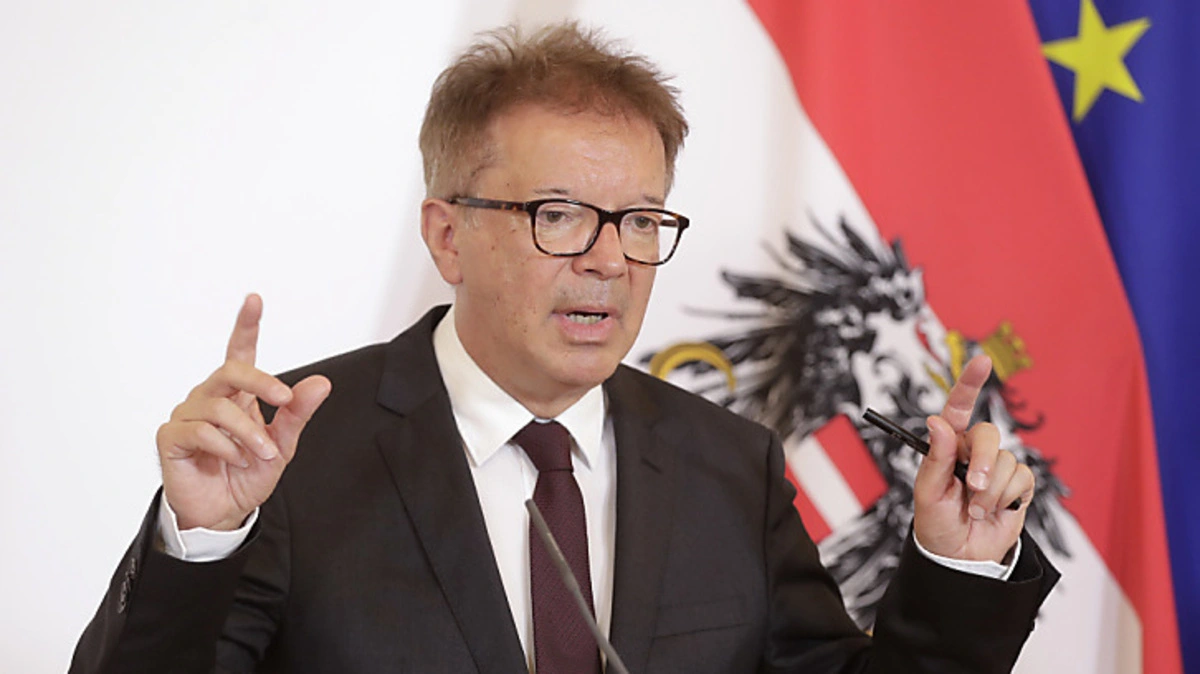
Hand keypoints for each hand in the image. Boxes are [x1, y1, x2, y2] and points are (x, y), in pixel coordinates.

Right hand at [155, 294, 330, 530]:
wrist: (224, 512)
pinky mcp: (171, 437)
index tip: (254, 300)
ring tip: (261, 454)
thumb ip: (297, 413)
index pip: (239, 352)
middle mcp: (210, 397)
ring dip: (249, 434)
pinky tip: (235, 460)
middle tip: (284, 398)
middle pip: (231, 372)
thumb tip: (321, 383)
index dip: (246, 325)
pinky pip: (200, 431)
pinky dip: (226, 448)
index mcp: (237, 394)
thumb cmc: (248, 474)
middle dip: (261, 381)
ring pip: (220, 408)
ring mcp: (188, 415)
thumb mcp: (283, 444)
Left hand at [912, 355, 1033, 562]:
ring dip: (991, 490)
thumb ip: (935, 457)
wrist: (961, 557)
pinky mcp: (1017, 485)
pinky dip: (1008, 497)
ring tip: (976, 510)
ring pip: (1005, 460)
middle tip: (972, 488)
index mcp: (947, 447)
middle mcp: (972, 452)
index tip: (981, 361)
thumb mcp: (928, 493)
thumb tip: (936, 421)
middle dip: (981, 462)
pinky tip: (996, 510)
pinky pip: (1022, 477)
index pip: (958, 408)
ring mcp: (996, 467)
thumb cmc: (936, 524)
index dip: (970, 383)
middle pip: (988, 434)